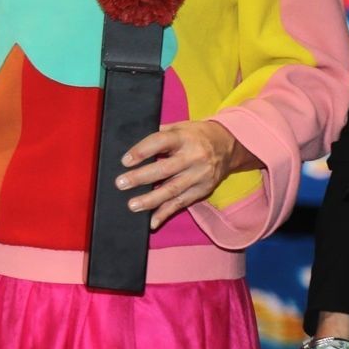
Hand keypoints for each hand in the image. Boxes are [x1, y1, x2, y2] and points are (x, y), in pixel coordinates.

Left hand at [117, 120, 260, 229]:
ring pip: (172, 190)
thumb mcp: (179, 127)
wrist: (228, 144)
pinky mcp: (202, 190)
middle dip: (141, 178)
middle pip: (165, 170)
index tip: (125, 161)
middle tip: (121, 184)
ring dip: (151, 200)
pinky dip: (165, 214)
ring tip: (132, 205)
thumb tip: (130, 144)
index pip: (160, 142)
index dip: (142, 151)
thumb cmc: (196, 135)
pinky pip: (181, 203)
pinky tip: (152, 222)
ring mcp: (199, 176)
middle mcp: (193, 157)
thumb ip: (158, 134)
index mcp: (184, 138)